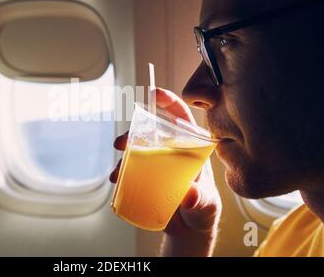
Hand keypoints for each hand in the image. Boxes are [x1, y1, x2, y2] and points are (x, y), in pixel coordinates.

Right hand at [110, 87, 221, 255]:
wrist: (188, 231)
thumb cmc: (202, 211)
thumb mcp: (206, 206)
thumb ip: (201, 200)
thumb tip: (190, 194)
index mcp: (191, 149)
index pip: (182, 120)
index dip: (169, 103)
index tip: (155, 93)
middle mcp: (172, 152)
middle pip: (152, 133)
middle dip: (134, 133)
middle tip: (122, 143)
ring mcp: (158, 165)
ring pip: (138, 150)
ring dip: (124, 154)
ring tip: (118, 171)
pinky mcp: (146, 178)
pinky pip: (131, 170)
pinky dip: (121, 172)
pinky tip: (117, 180)